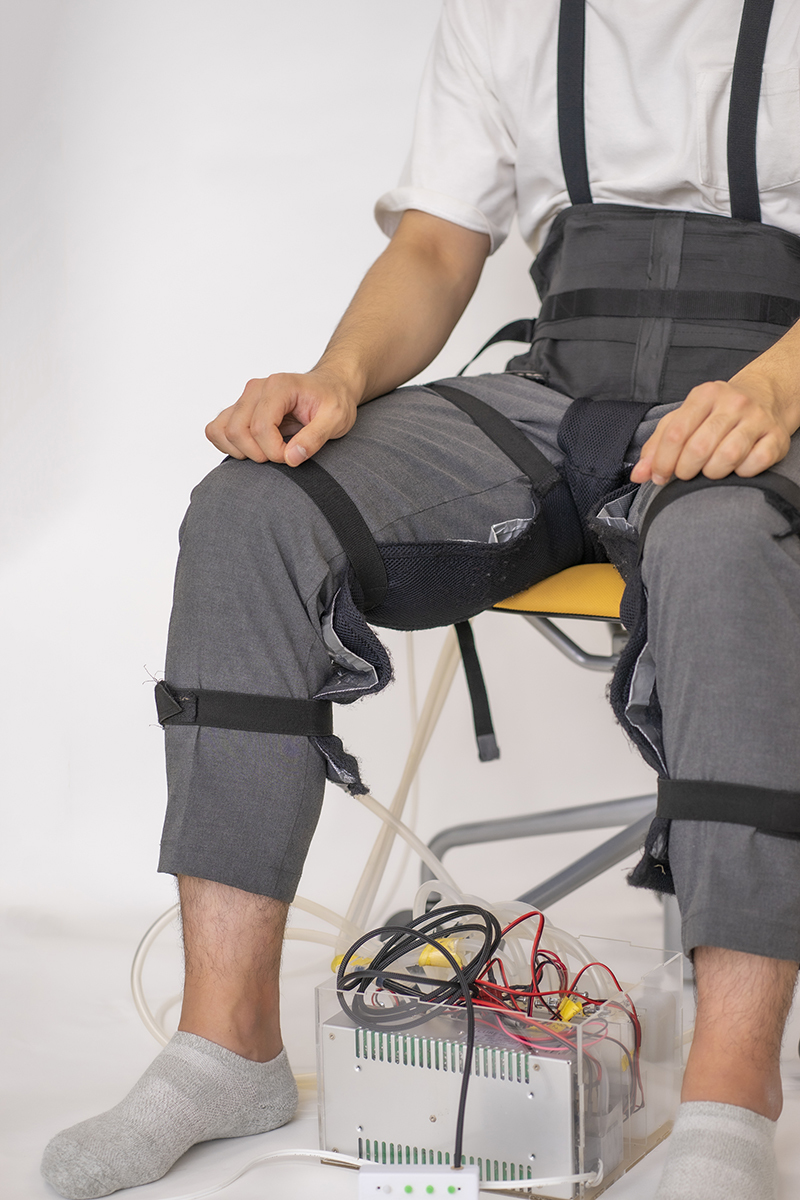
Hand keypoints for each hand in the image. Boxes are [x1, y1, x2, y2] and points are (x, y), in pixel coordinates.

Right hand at [205, 369, 358, 465]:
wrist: (330, 387)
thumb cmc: (334, 400)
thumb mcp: (336, 419)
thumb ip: (315, 438)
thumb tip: (291, 458)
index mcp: (279, 386)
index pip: (261, 426)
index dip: (275, 451)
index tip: (294, 456)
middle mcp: (256, 388)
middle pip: (237, 430)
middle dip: (258, 454)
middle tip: (282, 456)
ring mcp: (244, 398)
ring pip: (222, 430)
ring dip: (241, 451)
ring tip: (267, 452)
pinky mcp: (239, 409)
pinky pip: (216, 429)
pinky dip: (228, 445)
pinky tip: (252, 449)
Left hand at [631, 376, 795, 484]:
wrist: (764, 396)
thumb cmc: (715, 413)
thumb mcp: (683, 419)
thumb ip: (657, 445)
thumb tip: (638, 474)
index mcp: (705, 395)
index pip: (675, 433)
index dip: (662, 462)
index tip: (659, 476)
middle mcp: (733, 403)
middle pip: (699, 448)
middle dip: (685, 470)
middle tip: (685, 474)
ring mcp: (757, 419)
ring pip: (727, 457)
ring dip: (712, 473)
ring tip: (709, 471)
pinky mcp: (776, 437)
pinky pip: (755, 463)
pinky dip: (741, 473)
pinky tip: (736, 468)